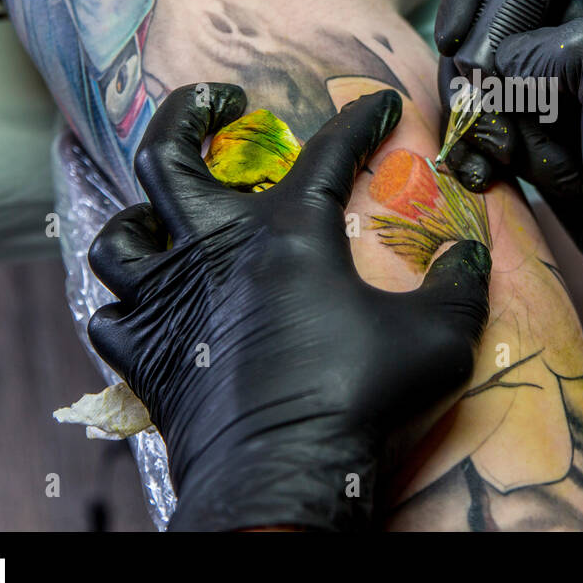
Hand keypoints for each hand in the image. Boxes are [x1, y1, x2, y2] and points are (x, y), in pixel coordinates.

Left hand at [86, 84, 491, 530]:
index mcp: (288, 235)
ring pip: (121, 236)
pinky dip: (128, 304)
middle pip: (166, 155)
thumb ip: (460, 284)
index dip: (361, 121)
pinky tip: (154, 307)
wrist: (284, 478)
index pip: (327, 152)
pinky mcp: (147, 358)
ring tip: (169, 215)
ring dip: (141, 218)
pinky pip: (113, 315)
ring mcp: (171, 303)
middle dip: (189, 114)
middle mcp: (216, 253)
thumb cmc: (359, 400)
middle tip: (220, 104)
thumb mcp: (439, 337)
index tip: (382, 106)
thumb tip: (468, 255)